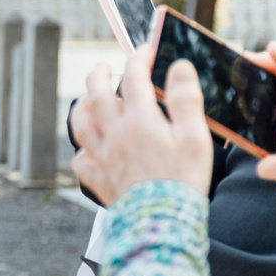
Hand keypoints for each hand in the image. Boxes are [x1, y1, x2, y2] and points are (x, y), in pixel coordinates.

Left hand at [70, 45, 213, 205]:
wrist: (162, 224)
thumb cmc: (182, 182)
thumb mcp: (195, 137)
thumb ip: (185, 100)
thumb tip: (179, 68)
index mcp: (139, 120)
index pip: (133, 78)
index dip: (139, 59)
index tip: (145, 51)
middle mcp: (114, 135)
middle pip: (96, 95)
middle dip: (99, 75)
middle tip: (104, 67)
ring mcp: (102, 158)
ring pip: (80, 125)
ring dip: (82, 107)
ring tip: (87, 99)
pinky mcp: (98, 180)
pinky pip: (80, 161)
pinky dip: (81, 150)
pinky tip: (86, 149)